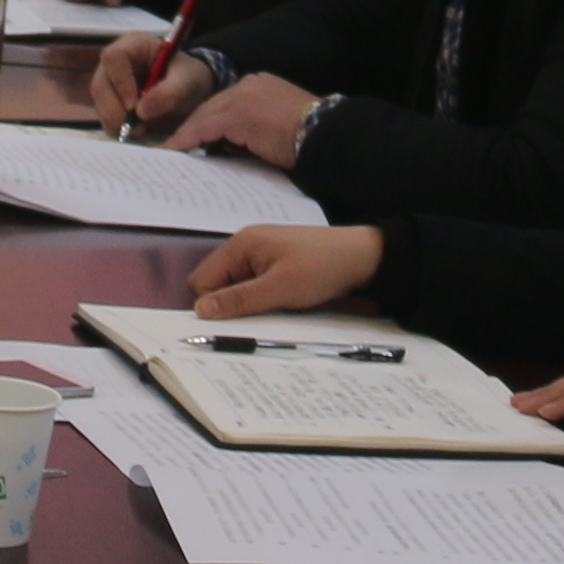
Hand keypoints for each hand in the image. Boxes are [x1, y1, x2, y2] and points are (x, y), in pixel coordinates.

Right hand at [87, 33, 184, 126]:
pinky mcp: (111, 100)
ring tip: (137, 131)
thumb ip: (169, 92)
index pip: (114, 57)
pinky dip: (116, 127)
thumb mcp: (187, 81)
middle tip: (132, 127)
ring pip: (98, 102)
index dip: (120, 82)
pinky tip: (134, 132)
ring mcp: (110, 81)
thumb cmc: (189, 77)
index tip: (133, 106)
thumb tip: (142, 111)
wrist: (191, 90)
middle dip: (113, 108)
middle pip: (100, 83)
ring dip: (113, 121)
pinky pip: (104, 115)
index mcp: (134, 44)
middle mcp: (116, 61)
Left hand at [166, 72, 321, 167]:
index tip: (194, 134)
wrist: (325, 134)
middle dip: (192, 125)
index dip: (207, 119)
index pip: (225, 102)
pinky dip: (189, 140)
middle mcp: (249, 85)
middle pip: (211, 106)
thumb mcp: (278, 125)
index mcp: (261, 84)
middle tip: (176, 142)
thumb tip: (231, 146)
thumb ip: (254, 128)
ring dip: (187, 134)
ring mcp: (243, 97)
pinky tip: (178, 149)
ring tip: (173, 149)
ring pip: (204, 116)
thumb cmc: (309, 137)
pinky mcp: (238, 115)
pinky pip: (204, 128)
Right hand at [193, 222, 378, 316]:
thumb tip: (201, 310)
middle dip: (229, 302)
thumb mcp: (279, 288)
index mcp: (240, 245)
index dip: (213, 303)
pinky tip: (280, 302)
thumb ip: (239, 299)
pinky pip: (253, 284)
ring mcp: (260, 253)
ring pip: (235, 286)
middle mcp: (245, 245)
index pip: (202, 280)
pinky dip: (261, 296)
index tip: (235, 319)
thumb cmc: (321, 267)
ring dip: (247, 301)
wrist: (362, 257)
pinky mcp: (274, 262)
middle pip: (216, 282)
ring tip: (273, 306)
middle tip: (256, 314)